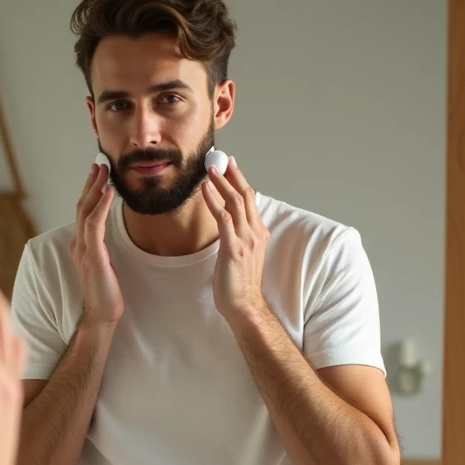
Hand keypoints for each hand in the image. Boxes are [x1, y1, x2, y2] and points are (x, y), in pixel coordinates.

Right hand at [70, 163, 122, 325]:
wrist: (101, 314)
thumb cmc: (106, 292)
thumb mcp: (103, 263)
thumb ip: (100, 247)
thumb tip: (105, 234)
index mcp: (81, 245)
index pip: (83, 212)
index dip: (89, 191)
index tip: (97, 174)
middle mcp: (79, 244)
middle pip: (82, 207)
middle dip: (91, 183)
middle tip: (99, 163)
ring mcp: (84, 250)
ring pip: (86, 212)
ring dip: (95, 189)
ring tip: (104, 171)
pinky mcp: (93, 256)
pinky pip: (94, 226)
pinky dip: (101, 206)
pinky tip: (108, 192)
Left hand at [202, 156, 270, 323]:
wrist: (244, 305)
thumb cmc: (240, 284)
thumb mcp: (244, 255)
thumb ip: (239, 237)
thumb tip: (228, 223)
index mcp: (259, 234)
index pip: (251, 200)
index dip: (240, 180)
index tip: (231, 166)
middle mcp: (255, 233)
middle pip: (245, 196)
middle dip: (232, 175)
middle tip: (220, 159)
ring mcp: (246, 240)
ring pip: (235, 202)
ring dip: (222, 183)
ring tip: (210, 169)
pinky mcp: (233, 248)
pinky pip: (223, 218)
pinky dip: (214, 201)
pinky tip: (205, 190)